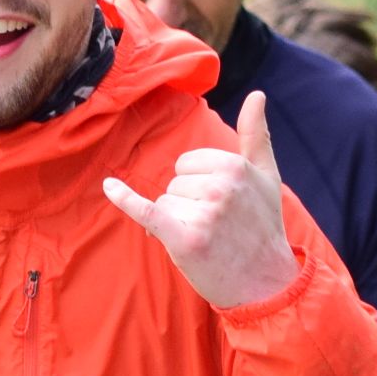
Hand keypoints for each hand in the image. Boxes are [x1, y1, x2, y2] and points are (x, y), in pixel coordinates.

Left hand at [103, 90, 297, 308]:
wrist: (267, 282)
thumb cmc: (264, 227)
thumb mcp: (267, 176)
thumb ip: (257, 134)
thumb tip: (256, 93)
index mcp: (235, 165)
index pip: (187, 164)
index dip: (198, 186)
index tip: (222, 207)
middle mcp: (220, 186)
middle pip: (174, 183)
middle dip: (188, 205)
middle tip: (217, 228)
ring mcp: (203, 213)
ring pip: (164, 203)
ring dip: (178, 223)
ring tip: (209, 240)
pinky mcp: (185, 238)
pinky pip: (147, 210)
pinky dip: (125, 199)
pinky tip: (109, 186)